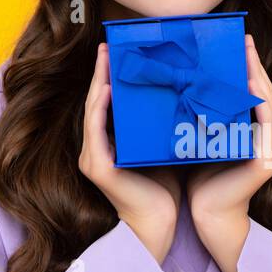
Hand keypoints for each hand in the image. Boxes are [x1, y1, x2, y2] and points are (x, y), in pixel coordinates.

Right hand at [79, 42, 179, 261]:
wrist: (161, 225)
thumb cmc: (164, 190)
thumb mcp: (160, 149)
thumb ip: (158, 126)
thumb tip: (178, 94)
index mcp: (108, 145)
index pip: (106, 104)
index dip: (108, 77)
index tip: (117, 52)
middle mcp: (95, 150)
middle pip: (96, 102)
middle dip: (100, 72)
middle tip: (108, 46)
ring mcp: (92, 158)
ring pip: (93, 111)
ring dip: (98, 82)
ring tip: (106, 58)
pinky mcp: (98, 168)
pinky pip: (96, 131)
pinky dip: (101, 108)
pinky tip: (108, 88)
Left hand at [186, 34, 271, 222]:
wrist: (207, 216)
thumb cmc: (201, 180)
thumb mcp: (206, 140)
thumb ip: (210, 119)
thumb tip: (190, 86)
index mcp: (258, 136)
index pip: (256, 96)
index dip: (250, 69)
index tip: (239, 43)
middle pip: (265, 94)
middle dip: (255, 64)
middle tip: (245, 38)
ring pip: (267, 104)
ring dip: (258, 76)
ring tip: (247, 51)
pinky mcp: (268, 160)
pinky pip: (265, 123)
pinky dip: (257, 100)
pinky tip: (249, 81)